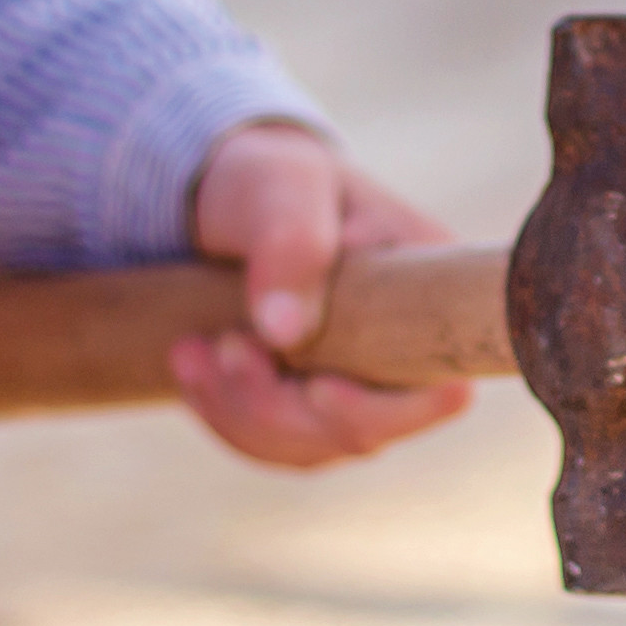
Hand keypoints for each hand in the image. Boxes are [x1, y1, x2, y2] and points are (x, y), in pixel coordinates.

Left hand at [176, 120, 475, 467]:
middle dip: (279, 406)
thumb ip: (293, 243)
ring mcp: (354, 387)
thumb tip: (285, 334)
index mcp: (425, 300)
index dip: (384, 411)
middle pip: (360, 434)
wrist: (233, 195)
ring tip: (193, 350)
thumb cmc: (275, 179)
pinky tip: (188, 363)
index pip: (437, 392)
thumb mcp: (284, 186)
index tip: (318, 389)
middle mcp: (401, 356)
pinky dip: (222, 413)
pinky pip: (269, 442)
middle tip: (225, 344)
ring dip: (240, 411)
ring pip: (307, 447)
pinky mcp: (304, 406)